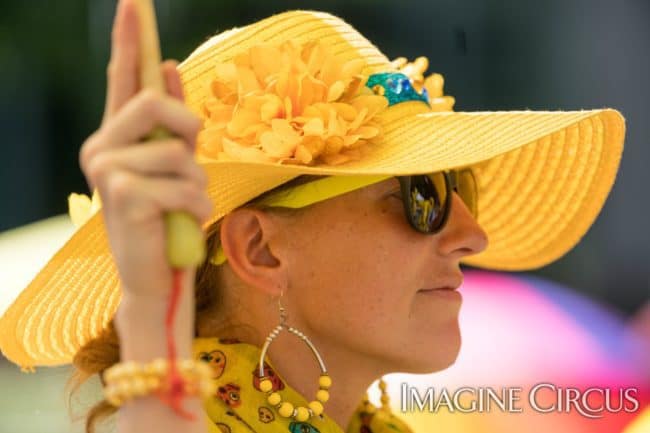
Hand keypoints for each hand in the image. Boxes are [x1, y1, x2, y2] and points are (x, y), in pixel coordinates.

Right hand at [78, 0, 212, 298]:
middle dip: (188, 133)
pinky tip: (181, 223)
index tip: (133, 2)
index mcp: (115, 136)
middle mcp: (100, 147)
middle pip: (156, 105)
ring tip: (181, 207)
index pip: (121, 79)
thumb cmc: (168, 218)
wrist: (158, 274)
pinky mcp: (123, 197)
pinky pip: (184, 186)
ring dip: (196, 185)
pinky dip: (197, 207)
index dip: (128, 40)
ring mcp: (106, 171)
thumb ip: (171, 122)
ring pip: (179, 153)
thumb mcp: (174, 165)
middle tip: (189, 164)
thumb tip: (167, 64)